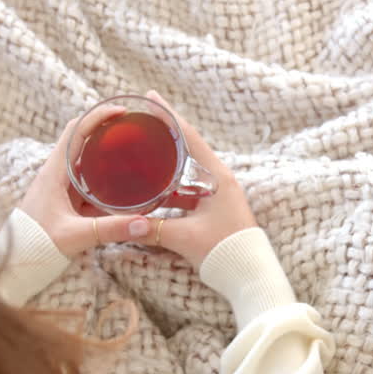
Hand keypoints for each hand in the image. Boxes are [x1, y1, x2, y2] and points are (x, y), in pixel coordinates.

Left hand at [18, 110, 152, 255]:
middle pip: (83, 141)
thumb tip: (144, 224)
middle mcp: (57, 174)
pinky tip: (124, 188)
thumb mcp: (76, 235)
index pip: (76, 130)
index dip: (98, 116)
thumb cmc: (35, 244)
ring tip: (135, 154)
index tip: (123, 112)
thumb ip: (110, 229)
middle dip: (108, 132)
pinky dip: (106, 181)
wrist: (14, 263)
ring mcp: (60, 187)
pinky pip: (89, 184)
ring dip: (107, 156)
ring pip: (87, 163)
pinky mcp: (65, 202)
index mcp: (54, 171)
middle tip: (135, 131)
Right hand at [135, 90, 257, 267]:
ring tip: (143, 157)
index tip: (151, 97)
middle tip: (142, 125)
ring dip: (166, 166)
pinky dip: (171, 189)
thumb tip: (121, 223)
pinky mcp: (215, 211)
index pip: (190, 138)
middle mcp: (220, 181)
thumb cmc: (225, 252)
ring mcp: (219, 196)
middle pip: (188, 151)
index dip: (169, 117)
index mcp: (218, 178)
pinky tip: (153, 193)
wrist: (251, 276)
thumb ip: (151, 229)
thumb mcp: (183, 238)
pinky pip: (188, 192)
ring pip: (186, 174)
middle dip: (164, 139)